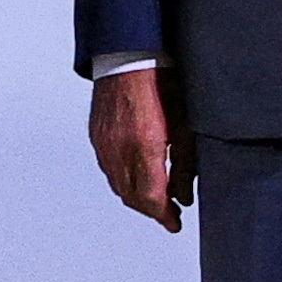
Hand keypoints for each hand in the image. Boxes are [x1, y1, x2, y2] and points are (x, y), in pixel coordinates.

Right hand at [89, 67, 194, 231]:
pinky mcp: (97, 137)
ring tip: (155, 199)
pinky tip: (136, 177)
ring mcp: (104, 145)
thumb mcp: (185, 125)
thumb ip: (185, 164)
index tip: (174, 223)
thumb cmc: (161, 83)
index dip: (164, 216)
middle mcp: (119, 150)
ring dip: (136, 198)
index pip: (152, 199)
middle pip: (132, 198)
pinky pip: (109, 169)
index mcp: (144, 147)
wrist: (129, 57)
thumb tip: (184, 194)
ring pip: (118, 186)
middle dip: (151, 211)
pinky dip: (123, 180)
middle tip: (168, 215)